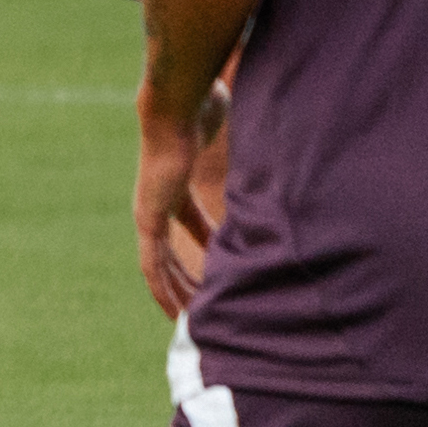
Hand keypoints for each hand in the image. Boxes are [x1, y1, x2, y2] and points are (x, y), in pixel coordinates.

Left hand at [136, 96, 225, 312]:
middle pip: (172, 251)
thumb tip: (280, 123)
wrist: (179, 106)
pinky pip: (153, 264)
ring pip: (160, 265)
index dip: (205, 243)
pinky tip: (174, 310)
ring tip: (191, 320)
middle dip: (189, 279)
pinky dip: (163, 288)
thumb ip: (244, 138)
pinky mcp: (148, 220)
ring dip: (176, 292)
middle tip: (205, 305)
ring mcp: (149, 213)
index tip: (221, 264)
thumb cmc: (202, 108)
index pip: (189, 223)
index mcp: (175, 184)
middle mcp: (157, 203)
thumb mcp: (228, 132)